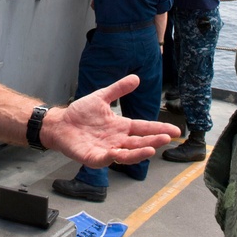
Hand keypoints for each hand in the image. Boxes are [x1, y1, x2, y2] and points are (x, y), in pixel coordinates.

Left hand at [41, 74, 180, 166]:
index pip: (144, 128)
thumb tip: (136, 77)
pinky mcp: (93, 157)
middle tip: (168, 139)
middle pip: (139, 142)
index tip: (175, 131)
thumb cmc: (80, 113)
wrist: (60, 123)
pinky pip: (105, 159)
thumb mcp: (102, 97)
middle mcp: (117, 140)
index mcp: (121, 126)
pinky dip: (113, 157)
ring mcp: (106, 150)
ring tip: (152, 149)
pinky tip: (119, 152)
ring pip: (126, 154)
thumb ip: (119, 89)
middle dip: (154, 141)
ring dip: (139, 152)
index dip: (159, 129)